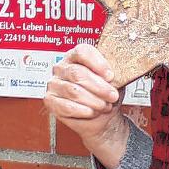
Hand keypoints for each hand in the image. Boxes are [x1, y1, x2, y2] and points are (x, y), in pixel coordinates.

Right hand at [44, 44, 127, 168]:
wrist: (101, 116)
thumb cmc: (105, 95)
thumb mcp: (113, 80)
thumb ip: (113, 71)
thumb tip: (118, 70)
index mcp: (75, 56)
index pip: (82, 51)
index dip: (98, 63)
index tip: (111, 76)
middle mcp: (62, 67)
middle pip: (78, 73)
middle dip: (99, 87)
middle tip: (112, 95)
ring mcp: (54, 84)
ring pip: (73, 91)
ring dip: (93, 101)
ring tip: (103, 105)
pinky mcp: (51, 101)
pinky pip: (66, 106)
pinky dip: (83, 111)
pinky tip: (92, 112)